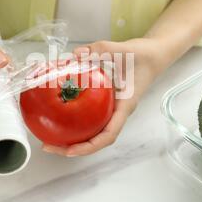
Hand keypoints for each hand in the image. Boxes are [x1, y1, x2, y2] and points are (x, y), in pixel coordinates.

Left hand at [42, 38, 164, 155]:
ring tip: (49, 138)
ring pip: (92, 130)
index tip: (70, 151)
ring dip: (72, 137)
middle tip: (48, 146)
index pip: (108, 135)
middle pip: (96, 138)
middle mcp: (117, 112)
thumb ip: (100, 50)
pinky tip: (58, 115)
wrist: (153, 55)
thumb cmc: (143, 56)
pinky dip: (74, 120)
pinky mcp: (106, 102)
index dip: (90, 146)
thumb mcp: (123, 50)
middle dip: (73, 147)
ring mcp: (112, 108)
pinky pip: (90, 116)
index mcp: (124, 106)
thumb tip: (76, 54)